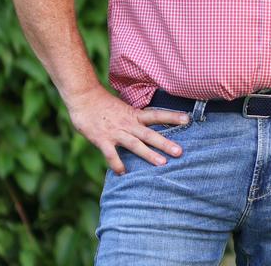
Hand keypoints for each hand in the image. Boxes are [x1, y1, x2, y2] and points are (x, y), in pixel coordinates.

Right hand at [65, 86, 188, 173]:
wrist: (83, 97)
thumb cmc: (103, 104)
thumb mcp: (123, 108)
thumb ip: (134, 118)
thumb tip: (147, 126)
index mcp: (134, 115)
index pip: (156, 115)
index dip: (171, 117)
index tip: (187, 119)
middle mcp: (128, 124)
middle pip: (150, 134)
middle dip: (165, 143)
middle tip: (180, 152)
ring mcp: (115, 132)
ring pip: (135, 144)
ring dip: (149, 154)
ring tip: (162, 164)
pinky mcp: (102, 139)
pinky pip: (111, 154)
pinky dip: (117, 164)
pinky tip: (123, 173)